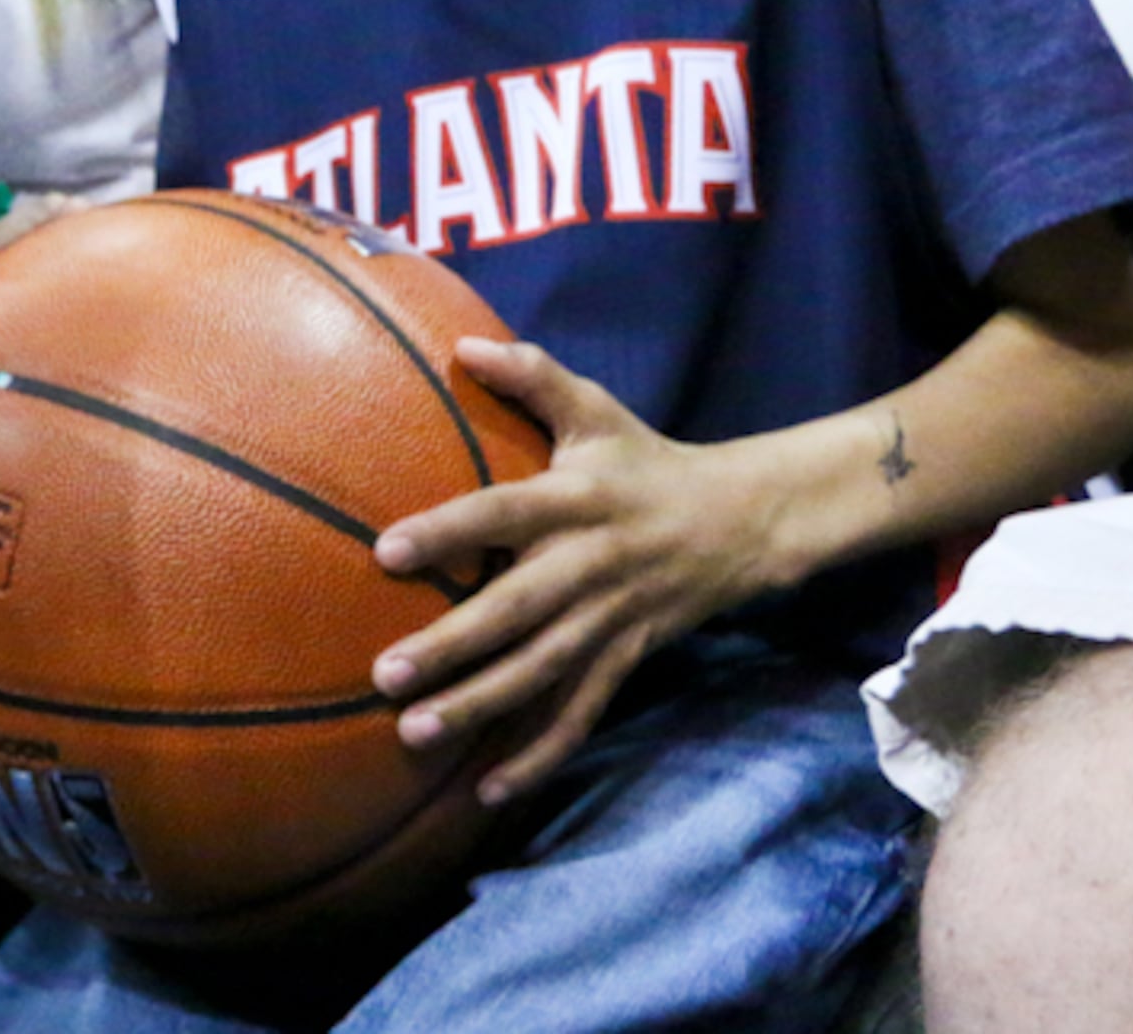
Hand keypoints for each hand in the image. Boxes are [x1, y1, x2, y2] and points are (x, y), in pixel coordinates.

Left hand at [366, 338, 772, 804]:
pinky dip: (539, 754)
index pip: (502, 512)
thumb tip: (463, 344)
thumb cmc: (646, 461)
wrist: (747, 522)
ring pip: (542, 673)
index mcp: (577, 500)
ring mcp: (611, 619)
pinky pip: (580, 712)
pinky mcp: (627, 658)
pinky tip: (488, 788)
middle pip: (516, 611)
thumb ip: (532, 375)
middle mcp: (591, 565)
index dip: (449, 531)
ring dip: (480, 708)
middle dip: (450, 647)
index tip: (386, 550)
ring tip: (416, 734)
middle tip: (385, 675)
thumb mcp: (596, 409)